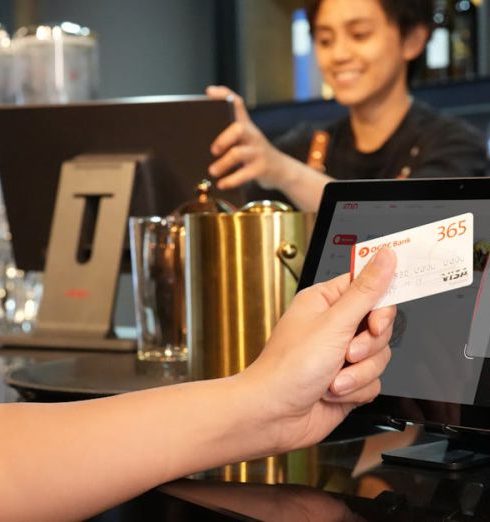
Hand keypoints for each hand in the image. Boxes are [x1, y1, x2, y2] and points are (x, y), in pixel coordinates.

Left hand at [206, 85, 290, 190]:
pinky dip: (231, 180)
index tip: (210, 92)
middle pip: (239, 128)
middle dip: (223, 138)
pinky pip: (245, 174)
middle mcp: (252, 136)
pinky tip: (222, 184)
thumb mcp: (246, 141)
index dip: (224, 95)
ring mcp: (258, 152)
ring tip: (212, 171)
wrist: (282, 171)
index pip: (238, 104)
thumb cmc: (255, 156)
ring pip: (238, 153)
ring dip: (223, 163)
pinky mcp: (261, 168)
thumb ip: (228, 136)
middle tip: (213, 150)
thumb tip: (198, 141)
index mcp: (246, 127)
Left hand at [243, 248, 396, 452]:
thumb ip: (366, 291)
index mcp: (325, 301)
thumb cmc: (288, 367)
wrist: (274, 415)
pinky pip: (373, 380)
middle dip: (368, 344)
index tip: (381, 316)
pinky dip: (355, 389)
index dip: (380, 300)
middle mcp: (334, 325)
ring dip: (358, 372)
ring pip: (380, 355)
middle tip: (349, 351)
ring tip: (333, 377)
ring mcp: (341, 354)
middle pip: (380, 323)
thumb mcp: (334, 324)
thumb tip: (385, 256)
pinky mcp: (348, 380)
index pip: (367, 286)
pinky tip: (332, 392)